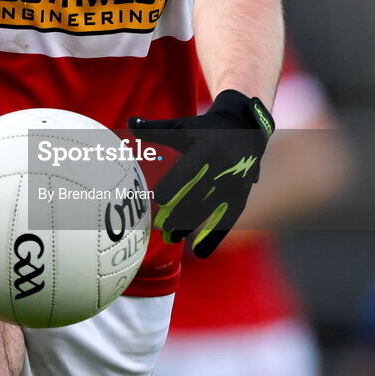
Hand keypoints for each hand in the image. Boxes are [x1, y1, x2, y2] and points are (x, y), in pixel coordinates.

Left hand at [128, 89, 273, 256]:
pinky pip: (228, 219)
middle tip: (160, 228)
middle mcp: (222, 167)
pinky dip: (214, 237)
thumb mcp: (182, 126)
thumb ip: (154, 129)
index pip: (189, 169)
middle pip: (198, 194)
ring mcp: (233, 183)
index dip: (175, 184)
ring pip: (210, 210)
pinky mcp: (241, 195)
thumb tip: (128, 122)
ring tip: (171, 238)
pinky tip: (199, 253)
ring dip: (190, 226)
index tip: (158, 198)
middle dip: (179, 213)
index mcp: (206, 148)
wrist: (246, 128)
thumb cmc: (204, 128)